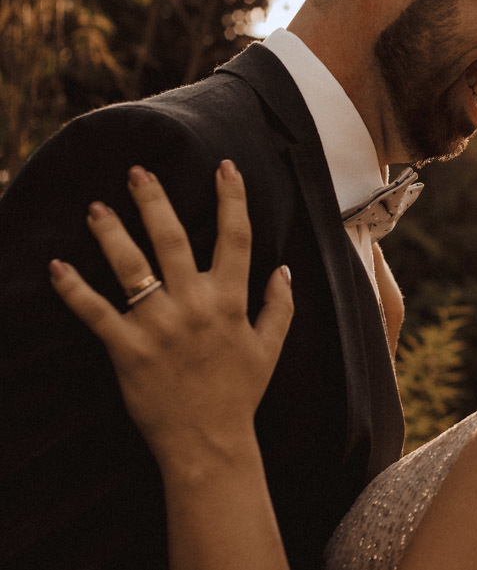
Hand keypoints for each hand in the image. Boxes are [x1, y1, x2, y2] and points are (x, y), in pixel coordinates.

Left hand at [49, 160, 292, 468]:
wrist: (208, 443)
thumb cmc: (239, 394)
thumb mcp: (270, 348)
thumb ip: (279, 306)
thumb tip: (285, 269)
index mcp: (229, 301)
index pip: (235, 237)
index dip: (231, 198)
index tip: (224, 167)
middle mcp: (194, 305)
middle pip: (173, 240)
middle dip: (155, 201)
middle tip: (138, 171)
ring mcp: (158, 326)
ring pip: (131, 267)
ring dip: (111, 233)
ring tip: (96, 207)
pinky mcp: (126, 349)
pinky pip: (95, 313)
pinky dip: (73, 289)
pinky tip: (57, 266)